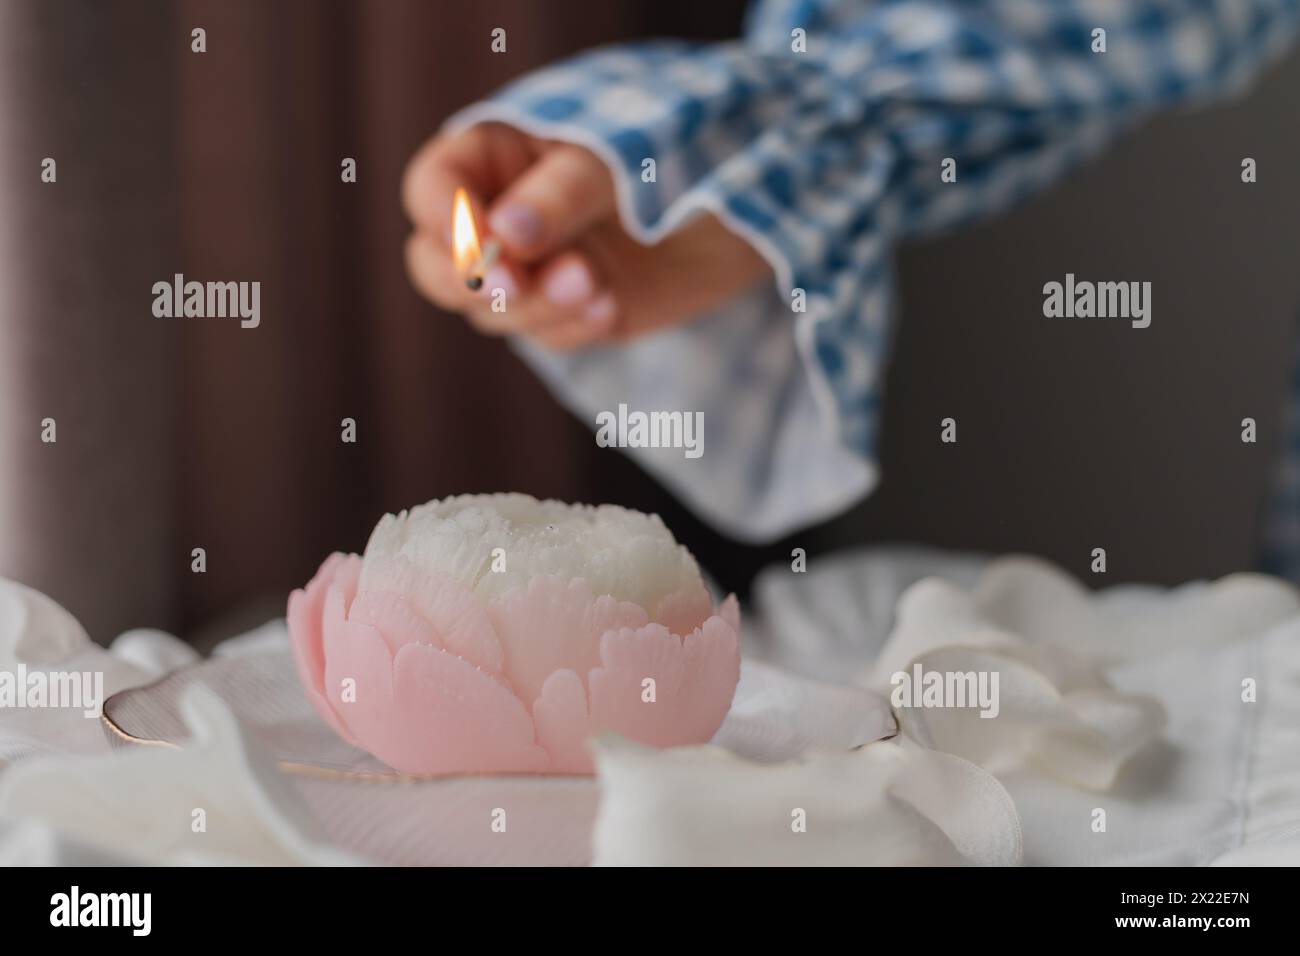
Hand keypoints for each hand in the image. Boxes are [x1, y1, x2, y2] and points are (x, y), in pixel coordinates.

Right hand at [402, 122, 770, 350]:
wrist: (751, 206)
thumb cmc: (680, 154)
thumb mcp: (616, 160)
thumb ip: (559, 195)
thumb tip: (503, 235)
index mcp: (499, 154)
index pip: (435, 188)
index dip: (446, 220)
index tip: (486, 244)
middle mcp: (502, 213)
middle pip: (439, 264)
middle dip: (476, 281)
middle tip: (514, 285)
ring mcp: (533, 267)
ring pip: (492, 310)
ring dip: (537, 305)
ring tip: (596, 284)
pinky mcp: (569, 310)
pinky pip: (545, 333)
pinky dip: (572, 326)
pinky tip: (612, 304)